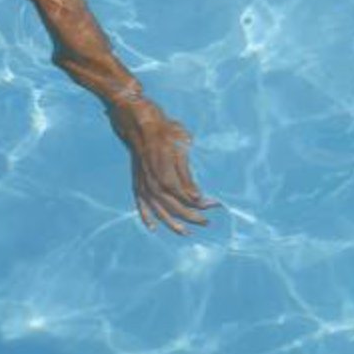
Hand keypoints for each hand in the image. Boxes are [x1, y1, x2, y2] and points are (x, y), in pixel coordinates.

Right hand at [107, 97, 217, 233]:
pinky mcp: (137, 181)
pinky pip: (140, 204)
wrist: (140, 121)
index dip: (201, 204)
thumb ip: (186, 175)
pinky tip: (153, 227)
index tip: (216, 204)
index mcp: (165, 174)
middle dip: (192, 216)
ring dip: (172, 223)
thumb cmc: (165, 131)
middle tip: (208, 221)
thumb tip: (195, 197)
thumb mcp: (182, 147)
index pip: (186, 197)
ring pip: (158, 210)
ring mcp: (143, 183)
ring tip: (186, 232)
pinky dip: (146, 217)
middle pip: (174, 207)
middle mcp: (153, 183)